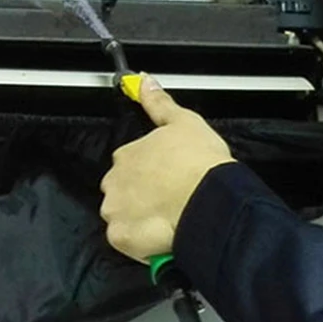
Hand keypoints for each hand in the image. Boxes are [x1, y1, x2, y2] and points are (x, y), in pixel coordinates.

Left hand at [100, 76, 234, 262]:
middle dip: (137, 196)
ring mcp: (114, 211)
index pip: (127, 164)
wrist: (210, 200)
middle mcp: (113, 182)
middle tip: (165, 201)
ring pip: (120, 216)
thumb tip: (143, 80)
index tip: (165, 180)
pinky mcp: (120, 237)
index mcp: (125, 155)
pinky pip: (124, 241)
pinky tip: (158, 237)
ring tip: (164, 220)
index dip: (147, 174)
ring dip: (136, 218)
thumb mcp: (184, 122)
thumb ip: (159, 102)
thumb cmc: (200, 161)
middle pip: (119, 190)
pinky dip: (138, 241)